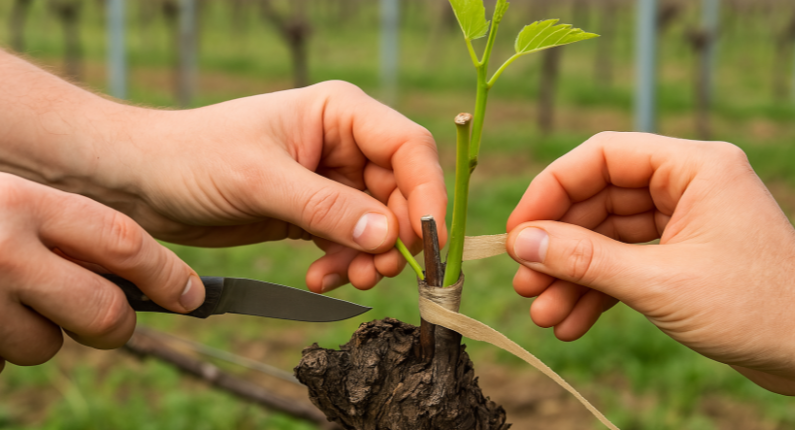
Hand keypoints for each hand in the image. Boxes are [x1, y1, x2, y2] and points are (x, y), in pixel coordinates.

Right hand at [0, 173, 203, 371]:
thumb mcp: (13, 199)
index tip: (190, 295)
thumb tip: (140, 274)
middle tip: (107, 318)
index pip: (123, 243)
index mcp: (27, 204)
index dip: (166, 274)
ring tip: (9, 298)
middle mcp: (5, 251)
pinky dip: (0, 343)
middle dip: (115, 325)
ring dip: (40, 332)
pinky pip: (1, 360)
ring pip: (44, 345)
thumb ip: (62, 225)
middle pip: (103, 313)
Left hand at [119, 81, 445, 291]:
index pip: (409, 147)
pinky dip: (342, 264)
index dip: (429, 193)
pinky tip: (318, 278)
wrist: (142, 182)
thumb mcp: (260, 179)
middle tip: (379, 272)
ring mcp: (331, 180)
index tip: (428, 240)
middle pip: (401, 192)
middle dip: (395, 236)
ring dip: (369, 257)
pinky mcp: (314, 211)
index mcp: (340, 112)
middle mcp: (344, 143)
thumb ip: (327, 208)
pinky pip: (349, 242)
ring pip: (379, 224)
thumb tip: (389, 236)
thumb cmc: (193, 157)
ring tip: (348, 280)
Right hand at [505, 132, 794, 398]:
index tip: (519, 231)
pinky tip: (572, 323)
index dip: (551, 190)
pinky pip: (626, 263)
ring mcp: (684, 222)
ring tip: (544, 315)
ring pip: (608, 238)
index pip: (601, 157)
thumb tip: (522, 243)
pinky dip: (598, 291)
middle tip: (525, 283)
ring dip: (573, 276)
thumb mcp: (660, 283)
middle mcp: (687, 185)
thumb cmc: (758, 309)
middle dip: (559, 247)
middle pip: (598, 201)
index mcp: (693, 167)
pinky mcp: (683, 256)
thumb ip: (586, 260)